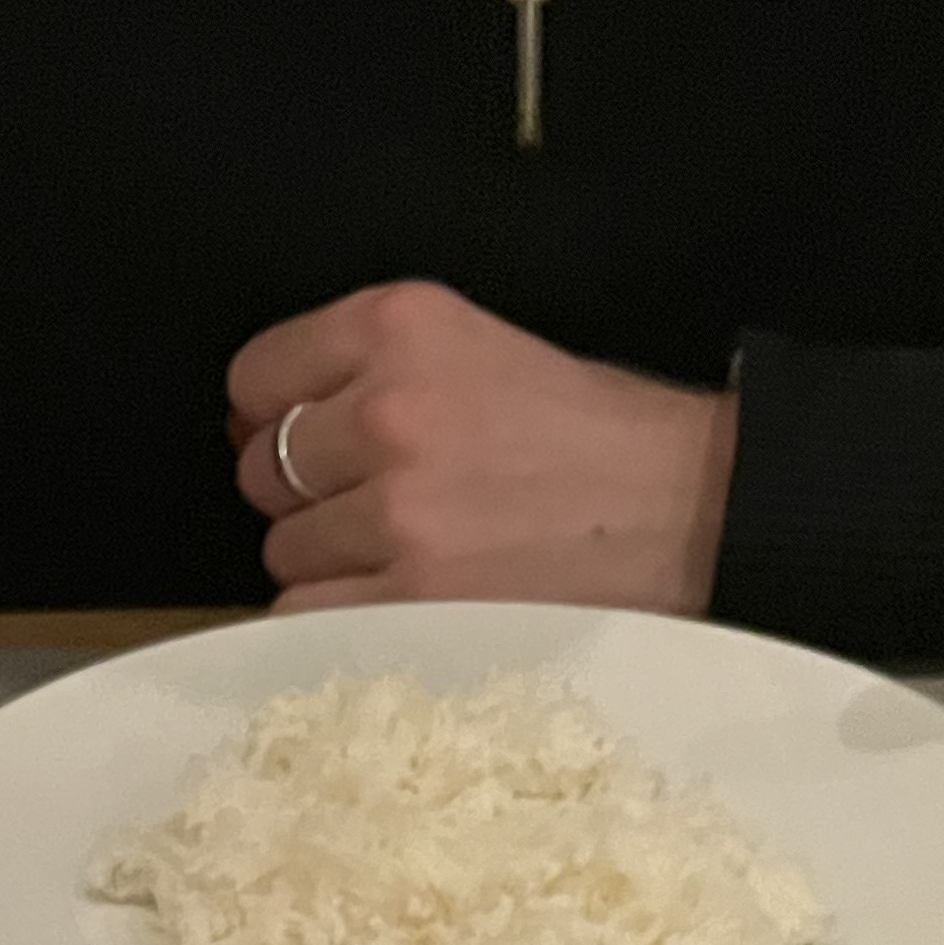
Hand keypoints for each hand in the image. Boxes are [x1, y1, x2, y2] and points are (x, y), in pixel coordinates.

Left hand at [228, 282, 736, 614]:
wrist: (688, 511)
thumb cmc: (591, 436)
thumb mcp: (480, 347)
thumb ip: (371, 369)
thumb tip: (255, 423)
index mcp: (400, 326)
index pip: (257, 378)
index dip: (276, 416)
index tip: (314, 443)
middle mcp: (386, 411)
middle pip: (263, 470)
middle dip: (305, 494)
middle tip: (377, 507)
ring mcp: (395, 512)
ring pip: (284, 551)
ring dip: (330, 564)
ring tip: (410, 557)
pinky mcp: (412, 599)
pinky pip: (310, 615)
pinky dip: (343, 618)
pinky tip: (403, 603)